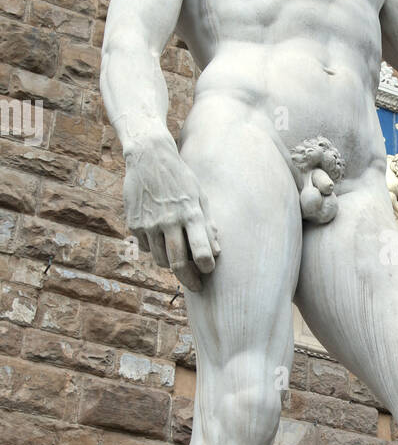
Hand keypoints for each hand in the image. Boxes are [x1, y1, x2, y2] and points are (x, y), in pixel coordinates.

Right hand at [122, 136, 219, 292]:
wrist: (149, 157)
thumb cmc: (180, 178)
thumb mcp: (200, 196)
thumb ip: (208, 224)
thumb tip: (216, 252)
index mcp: (190, 213)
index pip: (201, 251)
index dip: (207, 267)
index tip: (209, 271)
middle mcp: (169, 220)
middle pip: (178, 263)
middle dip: (190, 280)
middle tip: (196, 287)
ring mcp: (149, 223)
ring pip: (161, 260)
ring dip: (171, 263)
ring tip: (178, 256)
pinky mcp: (134, 224)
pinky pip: (147, 248)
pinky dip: (155, 248)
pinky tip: (160, 236)